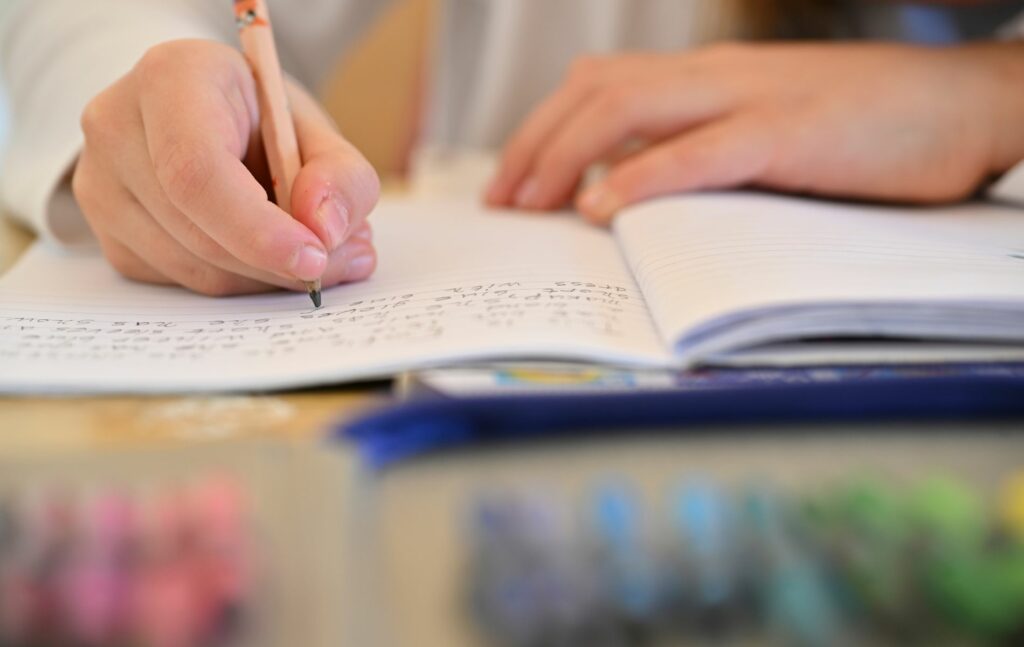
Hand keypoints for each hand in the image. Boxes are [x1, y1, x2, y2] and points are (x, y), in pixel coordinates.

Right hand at [72, 39, 379, 295]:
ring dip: (267, 277)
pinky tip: (269, 253)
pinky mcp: (106, 233)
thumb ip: (341, 175)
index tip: (314, 258)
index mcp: (170, 78)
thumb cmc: (259, 117)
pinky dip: (240, 280)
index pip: (196, 172)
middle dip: (278, 261)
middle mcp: (117, 126)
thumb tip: (325, 231)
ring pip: (194, 268)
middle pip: (197, 229)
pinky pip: (182, 282)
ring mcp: (99, 184)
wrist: (203, 115)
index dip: (257, 229)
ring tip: (318, 252)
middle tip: (343, 260)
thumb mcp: (315, 128)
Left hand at [486, 42, 1023, 222]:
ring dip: (566, 156)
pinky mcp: (789, 134)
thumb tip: (638, 190)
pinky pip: (700, 151)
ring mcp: (751, 99)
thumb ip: (706, 148)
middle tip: (501, 202)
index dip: (544, 130)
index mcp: (711, 77)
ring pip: (629, 108)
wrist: (964, 105)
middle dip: (534, 145)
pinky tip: (602, 208)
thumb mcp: (769, 129)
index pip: (602, 85)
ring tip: (532, 205)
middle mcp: (718, 76)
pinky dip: (642, 176)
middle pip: (596, 91)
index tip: (512, 181)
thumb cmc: (867, 127)